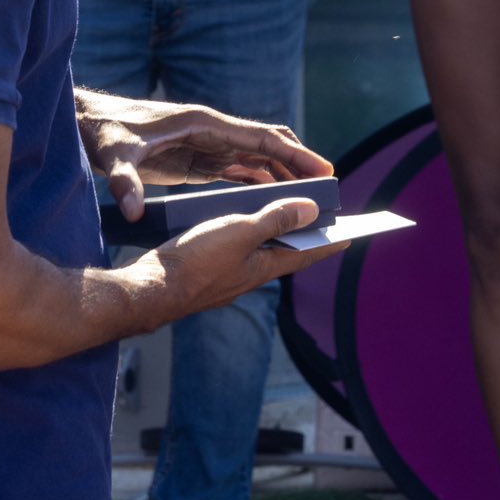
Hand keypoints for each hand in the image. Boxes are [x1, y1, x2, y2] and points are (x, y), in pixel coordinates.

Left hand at [75, 91, 330, 222]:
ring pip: (257, 156)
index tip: (324, 169)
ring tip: (308, 196)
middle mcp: (213, 130)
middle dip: (299, 163)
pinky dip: (258, 179)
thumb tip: (131, 210)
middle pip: (269, 145)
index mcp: (206, 123)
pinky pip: (237, 167)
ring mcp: (206, 143)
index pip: (263, 137)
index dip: (296, 152)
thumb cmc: (102, 132)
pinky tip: (271, 197)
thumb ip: (125, 181)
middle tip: (328, 187)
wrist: (85, 120)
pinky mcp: (195, 157)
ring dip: (282, 173)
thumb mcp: (115, 155)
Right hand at [129, 197, 346, 316]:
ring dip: (272, 230)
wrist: (147, 291)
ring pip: (258, 249)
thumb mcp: (240, 232)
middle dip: (303, 233)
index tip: (352, 234)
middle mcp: (250, 274)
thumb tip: (311, 210)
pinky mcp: (206, 270)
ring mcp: (228, 274)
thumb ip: (275, 220)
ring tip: (281, 209)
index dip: (330, 241)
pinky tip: (235, 221)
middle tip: (320, 215)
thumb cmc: (195, 262)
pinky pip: (235, 249)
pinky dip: (244, 233)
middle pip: (286, 250)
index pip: (309, 252)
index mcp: (265, 267)